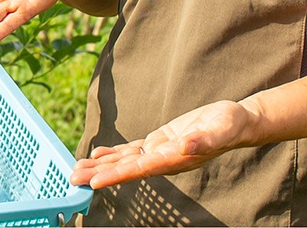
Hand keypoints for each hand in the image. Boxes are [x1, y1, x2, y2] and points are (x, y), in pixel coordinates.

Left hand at [69, 100, 256, 188]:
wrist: (235, 123)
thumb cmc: (228, 125)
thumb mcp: (219, 129)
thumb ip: (203, 139)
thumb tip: (185, 146)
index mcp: (174, 158)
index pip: (140, 169)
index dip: (117, 175)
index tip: (95, 182)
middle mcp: (163, 159)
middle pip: (125, 168)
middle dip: (99, 173)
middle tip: (71, 178)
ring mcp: (159, 151)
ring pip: (125, 160)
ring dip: (101, 165)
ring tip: (76, 169)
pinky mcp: (159, 141)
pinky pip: (132, 150)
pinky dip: (115, 152)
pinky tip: (99, 153)